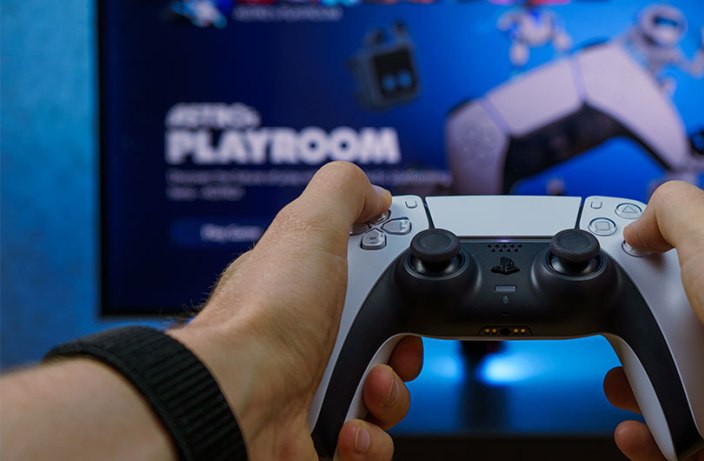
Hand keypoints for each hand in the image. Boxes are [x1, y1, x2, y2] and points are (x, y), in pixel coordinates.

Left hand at [170, 162, 422, 459]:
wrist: (234, 402)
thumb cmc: (263, 322)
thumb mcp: (307, 227)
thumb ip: (342, 193)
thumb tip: (374, 193)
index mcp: (307, 288)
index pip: (373, 282)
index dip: (399, 285)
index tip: (406, 287)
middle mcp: (308, 339)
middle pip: (389, 342)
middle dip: (403, 347)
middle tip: (391, 346)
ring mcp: (312, 391)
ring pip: (385, 395)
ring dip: (389, 394)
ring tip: (365, 387)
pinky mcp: (317, 436)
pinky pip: (369, 443)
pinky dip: (368, 439)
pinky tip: (347, 427)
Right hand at [603, 181, 703, 460]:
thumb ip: (670, 213)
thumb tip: (637, 224)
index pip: (671, 275)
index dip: (637, 281)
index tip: (610, 288)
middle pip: (666, 337)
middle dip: (632, 342)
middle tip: (619, 342)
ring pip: (672, 394)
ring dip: (638, 395)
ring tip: (623, 390)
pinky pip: (686, 445)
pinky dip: (656, 443)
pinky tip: (643, 431)